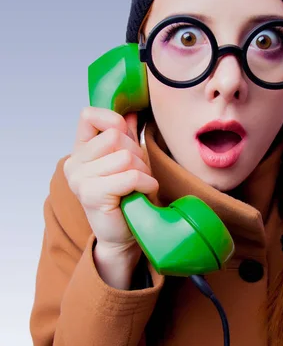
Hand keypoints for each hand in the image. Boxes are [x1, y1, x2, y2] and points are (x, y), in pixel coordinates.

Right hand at [63, 106, 158, 251]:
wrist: (121, 236)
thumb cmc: (127, 196)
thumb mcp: (127, 160)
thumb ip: (126, 135)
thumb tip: (132, 110)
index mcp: (79, 150)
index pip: (89, 115)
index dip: (114, 122)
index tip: (127, 142)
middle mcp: (74, 163)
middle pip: (116, 136)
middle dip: (137, 154)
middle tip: (138, 175)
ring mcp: (79, 179)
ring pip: (126, 157)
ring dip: (143, 172)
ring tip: (140, 186)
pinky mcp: (91, 195)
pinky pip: (130, 177)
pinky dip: (146, 184)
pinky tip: (143, 194)